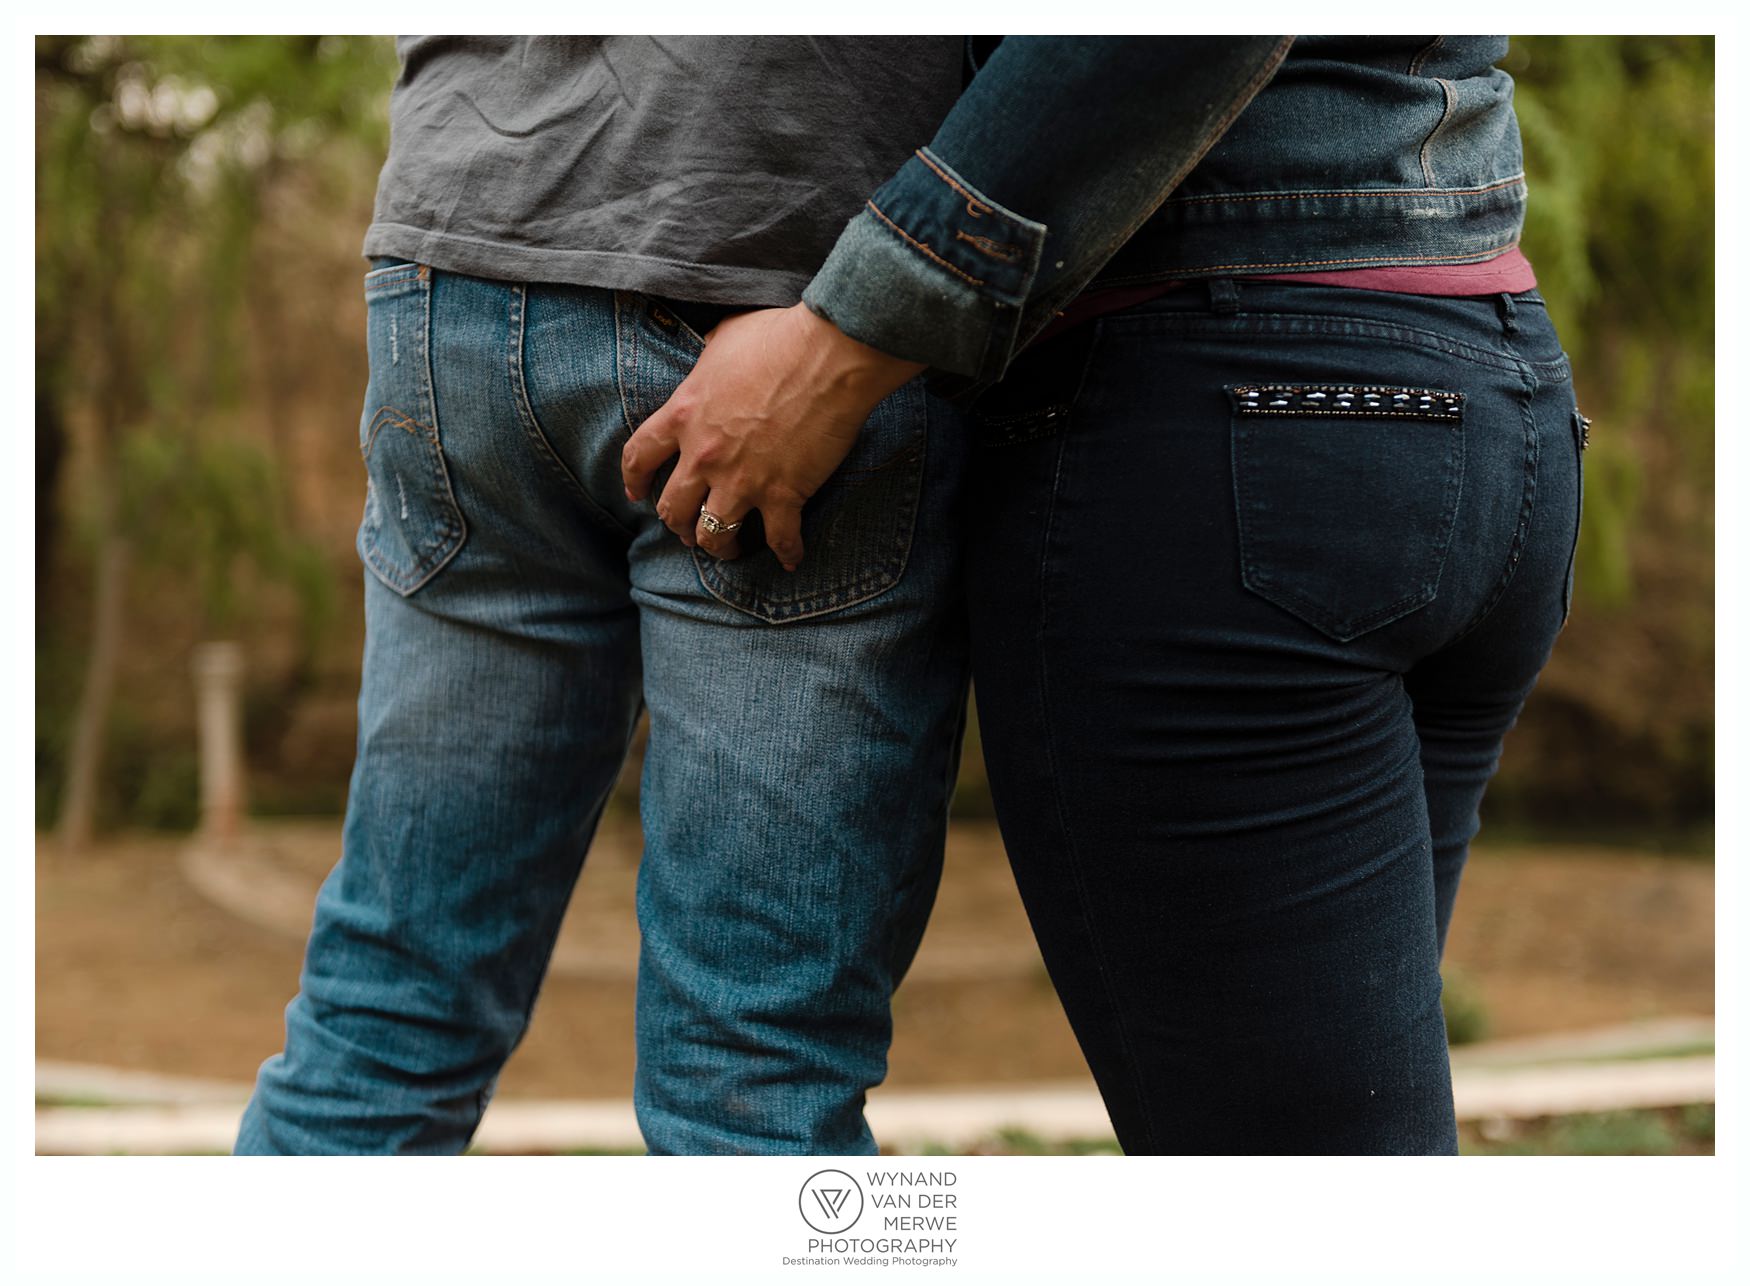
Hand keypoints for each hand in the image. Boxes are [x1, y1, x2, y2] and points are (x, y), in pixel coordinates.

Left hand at [621, 303, 923, 568]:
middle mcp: (704, 455)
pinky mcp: (783, 494)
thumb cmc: (780, 337)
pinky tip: (791, 560)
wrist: (829, 354)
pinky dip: (787, 553)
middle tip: (687, 530)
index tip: (637, 494)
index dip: (634, 481)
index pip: (640, 457)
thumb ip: (707, 362)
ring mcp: (742, 480)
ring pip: (713, 535)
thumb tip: (709, 361)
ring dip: (720, 547)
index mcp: (684, 415)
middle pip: (672, 509)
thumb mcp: (724, 339)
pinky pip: (779, 538)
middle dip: (677, 525)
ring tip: (731, 549)